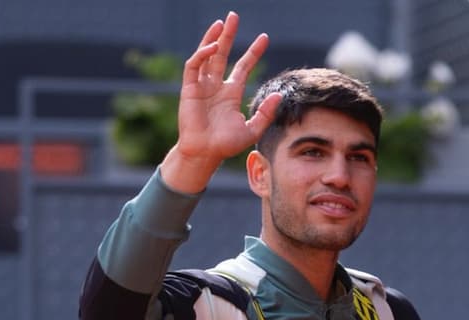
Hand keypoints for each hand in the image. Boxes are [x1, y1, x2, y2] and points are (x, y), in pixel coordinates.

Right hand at [161, 11, 282, 191]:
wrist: (205, 154)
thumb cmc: (226, 145)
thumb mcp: (252, 129)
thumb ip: (265, 113)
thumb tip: (279, 95)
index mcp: (230, 93)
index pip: (243, 67)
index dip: (253, 52)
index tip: (264, 38)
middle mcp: (216, 86)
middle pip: (223, 54)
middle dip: (228, 35)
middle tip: (234, 16)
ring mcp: (202, 86)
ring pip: (207, 55)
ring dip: (213, 38)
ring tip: (222, 22)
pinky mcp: (189, 88)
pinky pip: (194, 66)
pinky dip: (202, 54)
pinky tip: (213, 47)